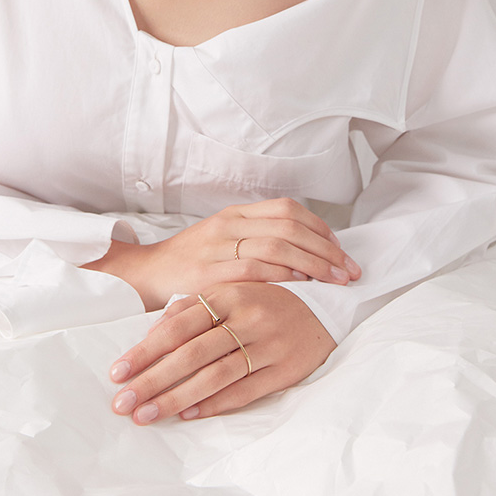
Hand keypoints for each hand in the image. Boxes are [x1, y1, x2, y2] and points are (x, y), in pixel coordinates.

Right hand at [83, 197, 359, 310]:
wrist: (145, 276)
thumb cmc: (189, 264)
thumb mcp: (223, 241)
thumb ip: (257, 240)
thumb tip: (305, 252)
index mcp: (235, 214)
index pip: (288, 209)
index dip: (321, 228)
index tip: (341, 251)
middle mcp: (229, 224)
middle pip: (290, 225)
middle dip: (327, 248)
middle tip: (350, 270)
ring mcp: (218, 246)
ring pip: (278, 244)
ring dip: (314, 263)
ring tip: (337, 280)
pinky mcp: (208, 272)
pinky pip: (255, 268)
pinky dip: (284, 274)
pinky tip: (303, 285)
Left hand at [108, 282, 334, 423]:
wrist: (329, 304)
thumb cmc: (268, 298)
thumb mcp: (231, 289)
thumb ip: (193, 305)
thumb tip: (154, 330)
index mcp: (228, 292)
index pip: (177, 324)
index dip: (145, 349)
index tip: (117, 371)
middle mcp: (246, 317)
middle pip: (190, 354)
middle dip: (152, 380)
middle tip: (121, 403)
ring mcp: (267, 344)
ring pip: (214, 376)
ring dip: (176, 398)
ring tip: (146, 415)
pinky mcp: (285, 368)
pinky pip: (244, 391)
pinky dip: (214, 404)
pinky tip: (188, 415)